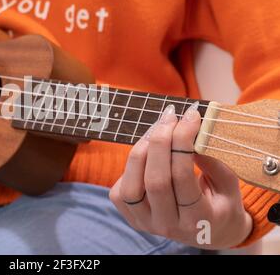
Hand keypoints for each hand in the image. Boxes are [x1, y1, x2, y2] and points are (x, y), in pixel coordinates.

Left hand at [110, 103, 252, 248]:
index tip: (190, 116)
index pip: (182, 177)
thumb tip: (190, 134)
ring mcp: (146, 224)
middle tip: (170, 116)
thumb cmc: (220, 204)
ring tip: (156, 130)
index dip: (183, 141)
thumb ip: (214, 163)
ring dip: (140, 152)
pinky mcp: (131, 219)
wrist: (208, 233)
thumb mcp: (229, 186)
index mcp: (199, 220)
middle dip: (160, 142)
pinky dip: (131, 167)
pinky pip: (120, 191)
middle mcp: (170, 227)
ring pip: (131, 188)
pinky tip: (147, 152)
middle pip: (155, 181)